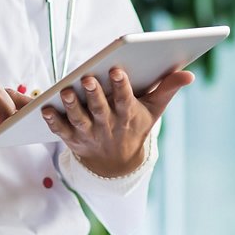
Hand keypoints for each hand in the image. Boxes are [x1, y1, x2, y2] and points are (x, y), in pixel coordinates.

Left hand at [41, 67, 193, 176]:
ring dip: (72, 106)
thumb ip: (168, 88)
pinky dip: (53, 122)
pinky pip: (61, 131)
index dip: (121, 86)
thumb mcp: (154, 110)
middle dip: (95, 94)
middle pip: (100, 109)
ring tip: (66, 91)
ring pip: (79, 120)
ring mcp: (90, 134)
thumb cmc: (136, 126)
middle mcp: (108, 126)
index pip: (125, 100)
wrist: (118, 165)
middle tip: (88, 78)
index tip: (117, 69)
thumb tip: (189, 74)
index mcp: (128, 116)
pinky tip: (44, 109)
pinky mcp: (73, 140)